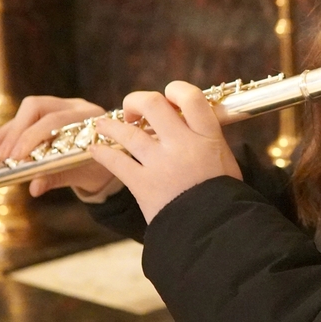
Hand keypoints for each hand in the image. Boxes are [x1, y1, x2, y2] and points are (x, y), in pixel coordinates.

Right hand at [0, 96, 114, 196]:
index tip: (16, 157)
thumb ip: (59, 176)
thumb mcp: (84, 173)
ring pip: (25, 113)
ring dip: (2, 133)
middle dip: (14, 132)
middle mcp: (73, 106)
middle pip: (36, 107)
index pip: (56, 119)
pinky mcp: (46, 115)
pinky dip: (4, 135)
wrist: (109, 161)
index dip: (33, 136)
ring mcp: (59, 107)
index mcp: (89, 116)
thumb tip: (34, 187)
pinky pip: (22, 122)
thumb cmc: (99, 166)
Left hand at [90, 81, 241, 222]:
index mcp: (207, 136)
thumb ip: (207, 138)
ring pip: (128, 132)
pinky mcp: (143, 185)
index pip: (190, 96)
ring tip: (103, 124)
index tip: (168, 96)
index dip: (175, 89)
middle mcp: (183, 144)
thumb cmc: (223, 197)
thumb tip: (188, 120)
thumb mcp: (225, 159)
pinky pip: (116, 162)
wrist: (215, 231)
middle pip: (153, 104)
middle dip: (137, 101)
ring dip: (111, 125)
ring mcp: (161, 164)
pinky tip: (96, 149)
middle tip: (133, 110)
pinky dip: (103, 153)